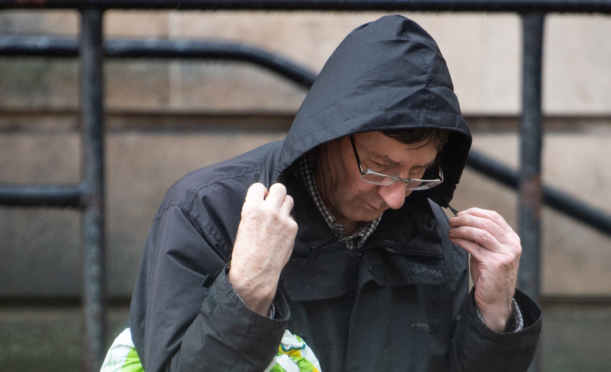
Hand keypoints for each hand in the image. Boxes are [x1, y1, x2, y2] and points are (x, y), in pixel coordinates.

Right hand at [229, 183, 297, 315]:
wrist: (255, 273)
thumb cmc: (245, 252)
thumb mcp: (243, 225)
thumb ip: (255, 211)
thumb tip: (264, 201)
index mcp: (251, 208)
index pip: (259, 186)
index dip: (260, 193)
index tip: (261, 199)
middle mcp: (268, 210)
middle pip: (279, 188)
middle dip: (276, 193)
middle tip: (273, 203)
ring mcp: (283, 219)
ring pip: (289, 199)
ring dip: (284, 205)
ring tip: (278, 216)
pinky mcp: (292, 228)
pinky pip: (292, 217)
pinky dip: (287, 221)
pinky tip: (281, 232)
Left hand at [448, 208, 520, 331]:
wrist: (495, 301)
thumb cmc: (489, 276)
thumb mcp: (489, 252)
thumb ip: (482, 237)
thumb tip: (463, 221)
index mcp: (512, 239)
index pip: (494, 217)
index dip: (475, 212)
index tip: (460, 213)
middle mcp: (512, 245)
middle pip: (487, 222)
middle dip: (466, 218)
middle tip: (452, 220)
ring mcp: (505, 254)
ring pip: (480, 232)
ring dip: (462, 228)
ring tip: (451, 229)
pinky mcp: (495, 264)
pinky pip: (474, 246)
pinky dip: (461, 240)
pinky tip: (453, 239)